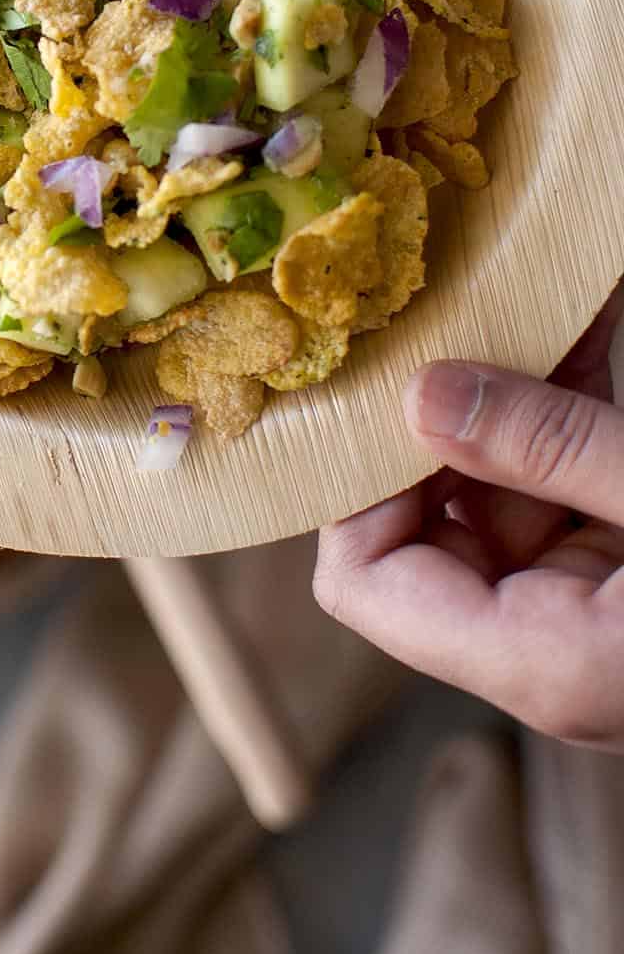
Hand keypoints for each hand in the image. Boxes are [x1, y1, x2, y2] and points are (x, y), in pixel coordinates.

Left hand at [314, 292, 623, 744]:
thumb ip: (554, 451)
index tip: (388, 381)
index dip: (356, 480)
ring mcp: (581, 610)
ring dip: (511, 391)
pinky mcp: (618, 572)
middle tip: (447, 305)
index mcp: (536, 662)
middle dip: (438, 412)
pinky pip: (559, 484)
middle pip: (422, 522)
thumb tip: (420, 394)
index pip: (361, 581)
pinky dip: (566, 406)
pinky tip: (577, 323)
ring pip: (494, 488)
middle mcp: (542, 648)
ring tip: (525, 291)